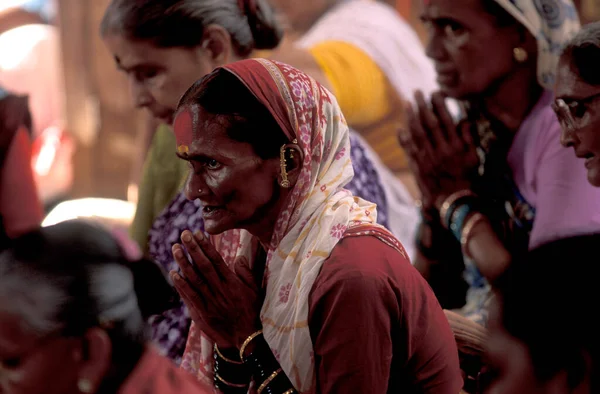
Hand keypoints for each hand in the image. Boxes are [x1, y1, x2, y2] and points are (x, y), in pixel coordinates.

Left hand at [171, 230, 261, 348]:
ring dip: (183, 263)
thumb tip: (239, 257)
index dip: (206, 246)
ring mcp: (210, 302)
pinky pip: (189, 296)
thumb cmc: (251, 312)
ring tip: (175, 248)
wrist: (245, 339)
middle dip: (193, 249)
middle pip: (204, 266)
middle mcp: (220, 290)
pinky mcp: (202, 313)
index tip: (198, 234)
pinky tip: (173, 273)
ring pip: (194, 279)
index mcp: (232, 283)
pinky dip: (181, 285)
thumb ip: (246, 273)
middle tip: (184, 234)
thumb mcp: (254, 290)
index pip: (217, 260)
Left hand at [398, 91, 478, 208]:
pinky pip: (409, 149)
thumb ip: (469, 138)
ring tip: (408, 104)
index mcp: (456, 146)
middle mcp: (441, 150)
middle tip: (417, 92)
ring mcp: (428, 159)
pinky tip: (400, 127)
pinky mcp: (418, 167)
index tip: (435, 93)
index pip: (446, 120)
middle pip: (429, 123)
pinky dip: (403, 137)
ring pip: (417, 133)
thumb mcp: (475, 157)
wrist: (454, 201)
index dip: (439, 105)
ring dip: (411, 117)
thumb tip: (465, 119)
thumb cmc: (468, 178)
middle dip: (422, 105)